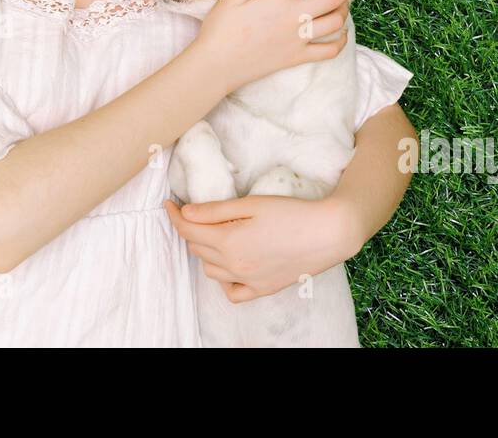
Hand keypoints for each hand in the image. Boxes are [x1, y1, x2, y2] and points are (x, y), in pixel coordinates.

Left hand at [162, 195, 356, 302]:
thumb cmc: (292, 213)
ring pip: (210, 270)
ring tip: (214, 233)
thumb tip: (186, 213)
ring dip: (205, 252)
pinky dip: (223, 280)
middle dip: (190, 230)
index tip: (169, 204)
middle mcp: (234, 267)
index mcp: (228, 243)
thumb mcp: (251, 204)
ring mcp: (249, 281)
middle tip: (194, 213)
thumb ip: (215, 211)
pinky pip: (232, 292)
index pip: (188, 230)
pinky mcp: (263, 289)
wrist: (328, 234)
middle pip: (197, 248)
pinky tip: (229, 265)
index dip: (174, 216)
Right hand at [192, 0, 360, 94]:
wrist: (217, 65)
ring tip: (344, 1)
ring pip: (336, 22)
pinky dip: (340, 42)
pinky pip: (329, 51)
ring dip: (345, 9)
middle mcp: (295, 17)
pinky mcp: (297, 57)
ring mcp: (299, 39)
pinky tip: (340, 33)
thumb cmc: (221, 27)